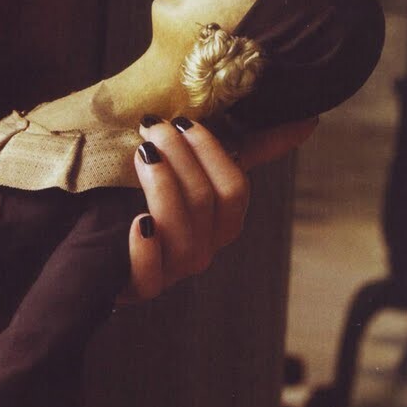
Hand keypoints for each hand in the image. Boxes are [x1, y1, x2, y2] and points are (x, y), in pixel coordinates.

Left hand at [122, 115, 316, 301]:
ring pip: (182, 232)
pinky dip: (145, 248)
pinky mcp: (138, 287)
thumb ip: (246, 147)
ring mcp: (172, 269)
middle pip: (208, 202)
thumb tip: (307, 121)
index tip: (183, 120)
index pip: (234, 189)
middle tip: (152, 126)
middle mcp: (202, 247)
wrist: (99, 242)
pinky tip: (136, 222)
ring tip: (140, 152)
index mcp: (219, 220)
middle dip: (181, 157)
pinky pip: (150, 276)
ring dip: (161, 185)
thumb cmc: (151, 196)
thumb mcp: (192, 167)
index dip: (211, 152)